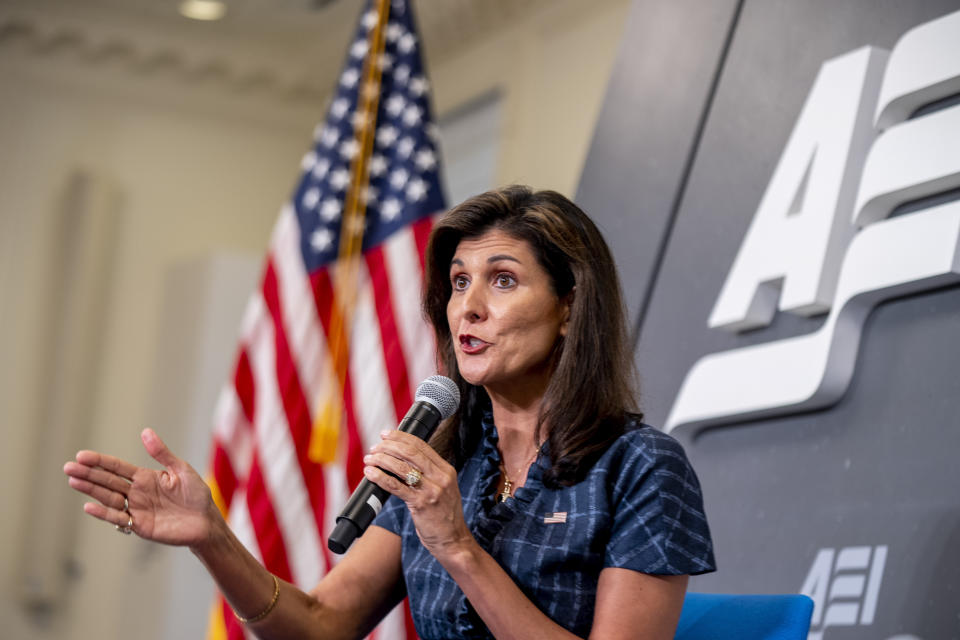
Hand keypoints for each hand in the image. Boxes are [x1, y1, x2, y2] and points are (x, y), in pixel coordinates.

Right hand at [64, 428, 219, 547]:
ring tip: (73, 481)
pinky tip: (89, 506)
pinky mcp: (140, 526)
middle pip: (108, 481)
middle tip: (68, 467)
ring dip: (91, 490)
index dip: (100, 462)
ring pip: (109, 497)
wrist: (206, 521)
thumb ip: (162, 454)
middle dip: (88, 474)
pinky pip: (118, 518)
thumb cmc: (196, 494)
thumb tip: (146, 432)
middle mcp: (137, 492)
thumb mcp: (181, 470)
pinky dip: (104, 513)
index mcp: (145, 477)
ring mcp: (137, 509)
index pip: (117, 467)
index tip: (81, 456)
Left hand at [363, 430, 475, 559]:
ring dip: (381, 460)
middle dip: (389, 446)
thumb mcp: (443, 489)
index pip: (421, 445)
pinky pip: (396, 486)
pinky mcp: (421, 504)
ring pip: (401, 467)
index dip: (401, 437)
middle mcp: (441, 477)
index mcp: (446, 470)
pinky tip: (371, 473)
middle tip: (375, 447)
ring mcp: (432, 490)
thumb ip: (429, 474)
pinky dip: (380, 477)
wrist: (453, 540)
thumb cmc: (443, 516)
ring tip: (370, 459)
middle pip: (410, 453)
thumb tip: (401, 459)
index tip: (386, 434)